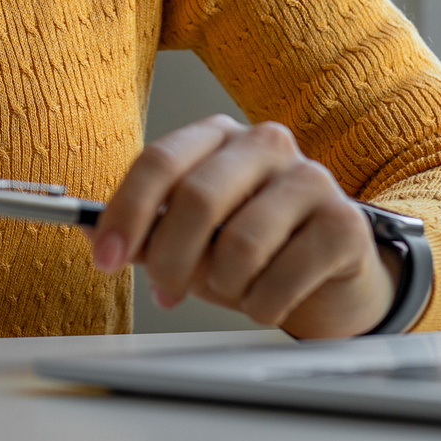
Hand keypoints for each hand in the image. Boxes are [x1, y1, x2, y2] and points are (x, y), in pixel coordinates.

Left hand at [88, 115, 403, 337]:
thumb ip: (145, 233)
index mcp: (217, 135)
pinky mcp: (345, 224)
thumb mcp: (189, 239)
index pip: (160, 160)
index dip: (125, 212)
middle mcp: (265, 144)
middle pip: (197, 198)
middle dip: (170, 258)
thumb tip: (95, 237)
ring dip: (225, 286)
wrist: (329, 276)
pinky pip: (282, 278)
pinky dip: (263, 304)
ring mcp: (310, 179)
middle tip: (166, 291)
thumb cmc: (251, 248)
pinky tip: (270, 299)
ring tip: (234, 290)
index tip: (105, 257)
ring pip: (240, 244)